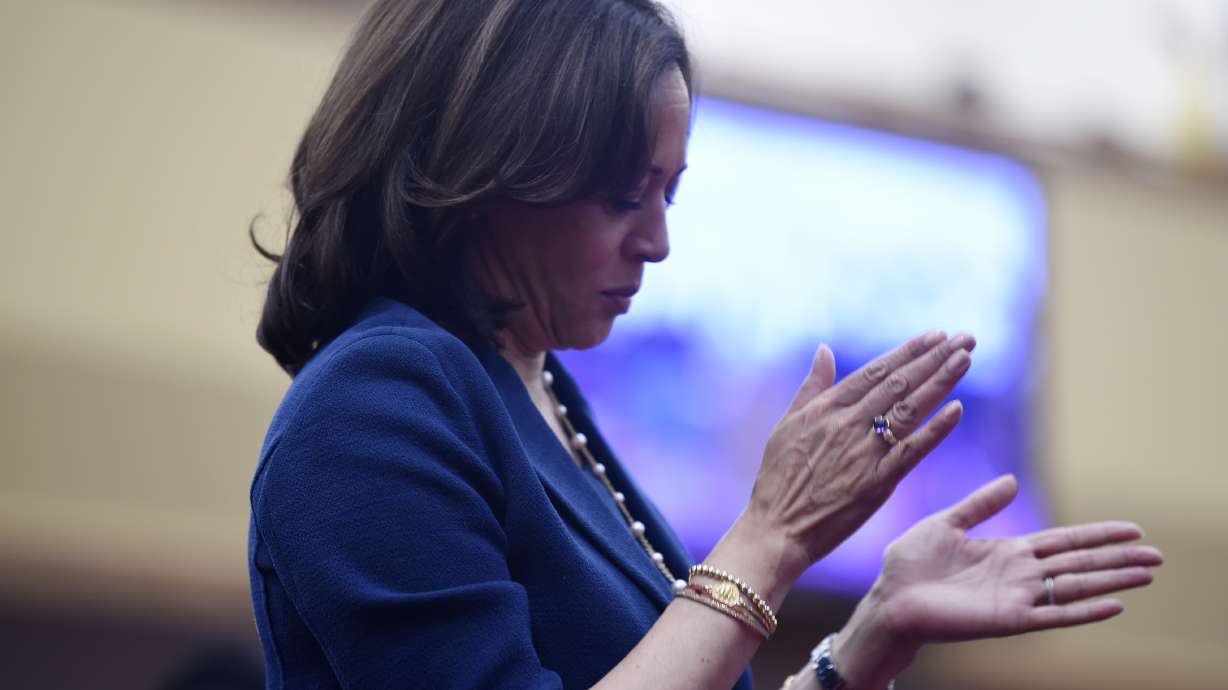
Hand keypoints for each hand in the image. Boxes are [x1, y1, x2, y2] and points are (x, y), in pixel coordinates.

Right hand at [744, 331, 976, 575]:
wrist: (777, 528)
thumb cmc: (778, 478)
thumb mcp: (786, 424)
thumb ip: (811, 387)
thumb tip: (824, 349)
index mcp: (826, 409)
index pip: (876, 371)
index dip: (908, 351)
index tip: (935, 335)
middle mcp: (848, 425)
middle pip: (899, 384)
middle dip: (935, 358)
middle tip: (965, 339)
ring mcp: (864, 453)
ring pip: (909, 409)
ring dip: (941, 382)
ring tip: (966, 359)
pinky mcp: (877, 483)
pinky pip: (912, 451)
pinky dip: (935, 429)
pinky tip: (957, 409)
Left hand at [874, 475, 1160, 641]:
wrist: (889, 597)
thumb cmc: (910, 563)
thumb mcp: (946, 523)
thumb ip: (980, 505)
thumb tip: (1013, 480)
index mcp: (1007, 551)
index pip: (1063, 541)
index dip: (1096, 534)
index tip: (1131, 528)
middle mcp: (1019, 575)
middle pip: (1079, 564)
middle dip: (1117, 558)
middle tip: (1158, 554)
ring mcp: (1017, 598)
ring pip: (1075, 587)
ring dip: (1112, 581)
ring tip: (1148, 574)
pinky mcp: (1008, 620)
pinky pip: (1054, 615)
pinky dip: (1085, 611)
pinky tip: (1116, 605)